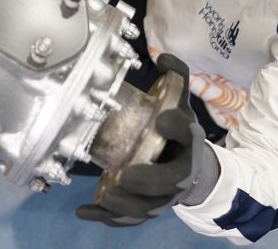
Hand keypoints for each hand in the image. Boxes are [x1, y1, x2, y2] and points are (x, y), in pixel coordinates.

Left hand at [76, 54, 214, 227]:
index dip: (175, 126)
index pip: (184, 132)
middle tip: (125, 175)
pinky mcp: (149, 207)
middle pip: (168, 181)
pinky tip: (84, 211)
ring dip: (127, 204)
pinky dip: (108, 219)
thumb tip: (164, 58)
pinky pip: (131, 219)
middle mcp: (180, 170)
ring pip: (149, 205)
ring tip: (105, 197)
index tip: (161, 120)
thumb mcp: (181, 102)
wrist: (193, 169)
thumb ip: (176, 77)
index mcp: (188, 140)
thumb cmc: (178, 133)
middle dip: (148, 179)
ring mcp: (165, 194)